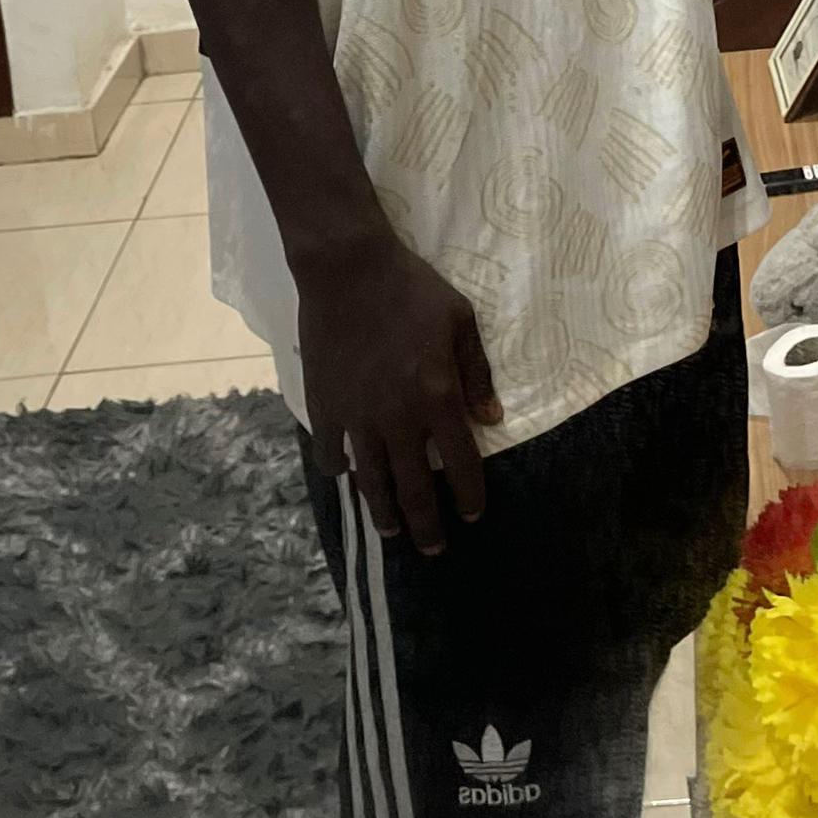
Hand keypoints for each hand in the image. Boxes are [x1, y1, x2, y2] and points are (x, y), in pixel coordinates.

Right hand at [300, 237, 502, 552]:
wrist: (348, 268)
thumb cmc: (412, 288)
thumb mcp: (460, 320)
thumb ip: (477, 373)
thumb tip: (492, 419)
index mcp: (437, 397)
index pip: (461, 464)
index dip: (470, 496)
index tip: (474, 515)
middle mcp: (399, 418)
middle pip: (415, 489)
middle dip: (428, 526)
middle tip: (434, 549)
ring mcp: (357, 417)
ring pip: (372, 483)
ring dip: (385, 513)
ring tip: (394, 530)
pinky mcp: (324, 407)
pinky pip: (330, 454)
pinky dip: (339, 469)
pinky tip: (347, 474)